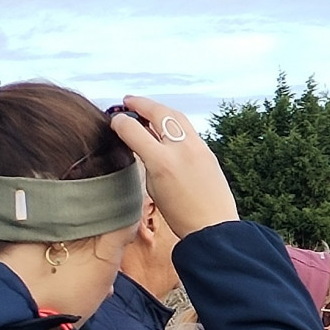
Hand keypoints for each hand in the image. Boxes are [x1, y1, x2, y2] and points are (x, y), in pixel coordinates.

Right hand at [109, 97, 238, 241]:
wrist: (214, 227)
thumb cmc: (180, 215)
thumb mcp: (153, 188)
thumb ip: (146, 160)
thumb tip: (141, 142)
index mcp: (161, 162)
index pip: (132, 129)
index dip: (119, 122)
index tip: (115, 121)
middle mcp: (181, 149)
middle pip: (157, 112)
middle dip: (140, 104)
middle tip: (128, 102)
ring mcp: (197, 147)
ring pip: (175, 115)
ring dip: (159, 108)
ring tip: (147, 109)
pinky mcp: (208, 151)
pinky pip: (188, 128)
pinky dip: (173, 121)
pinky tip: (166, 126)